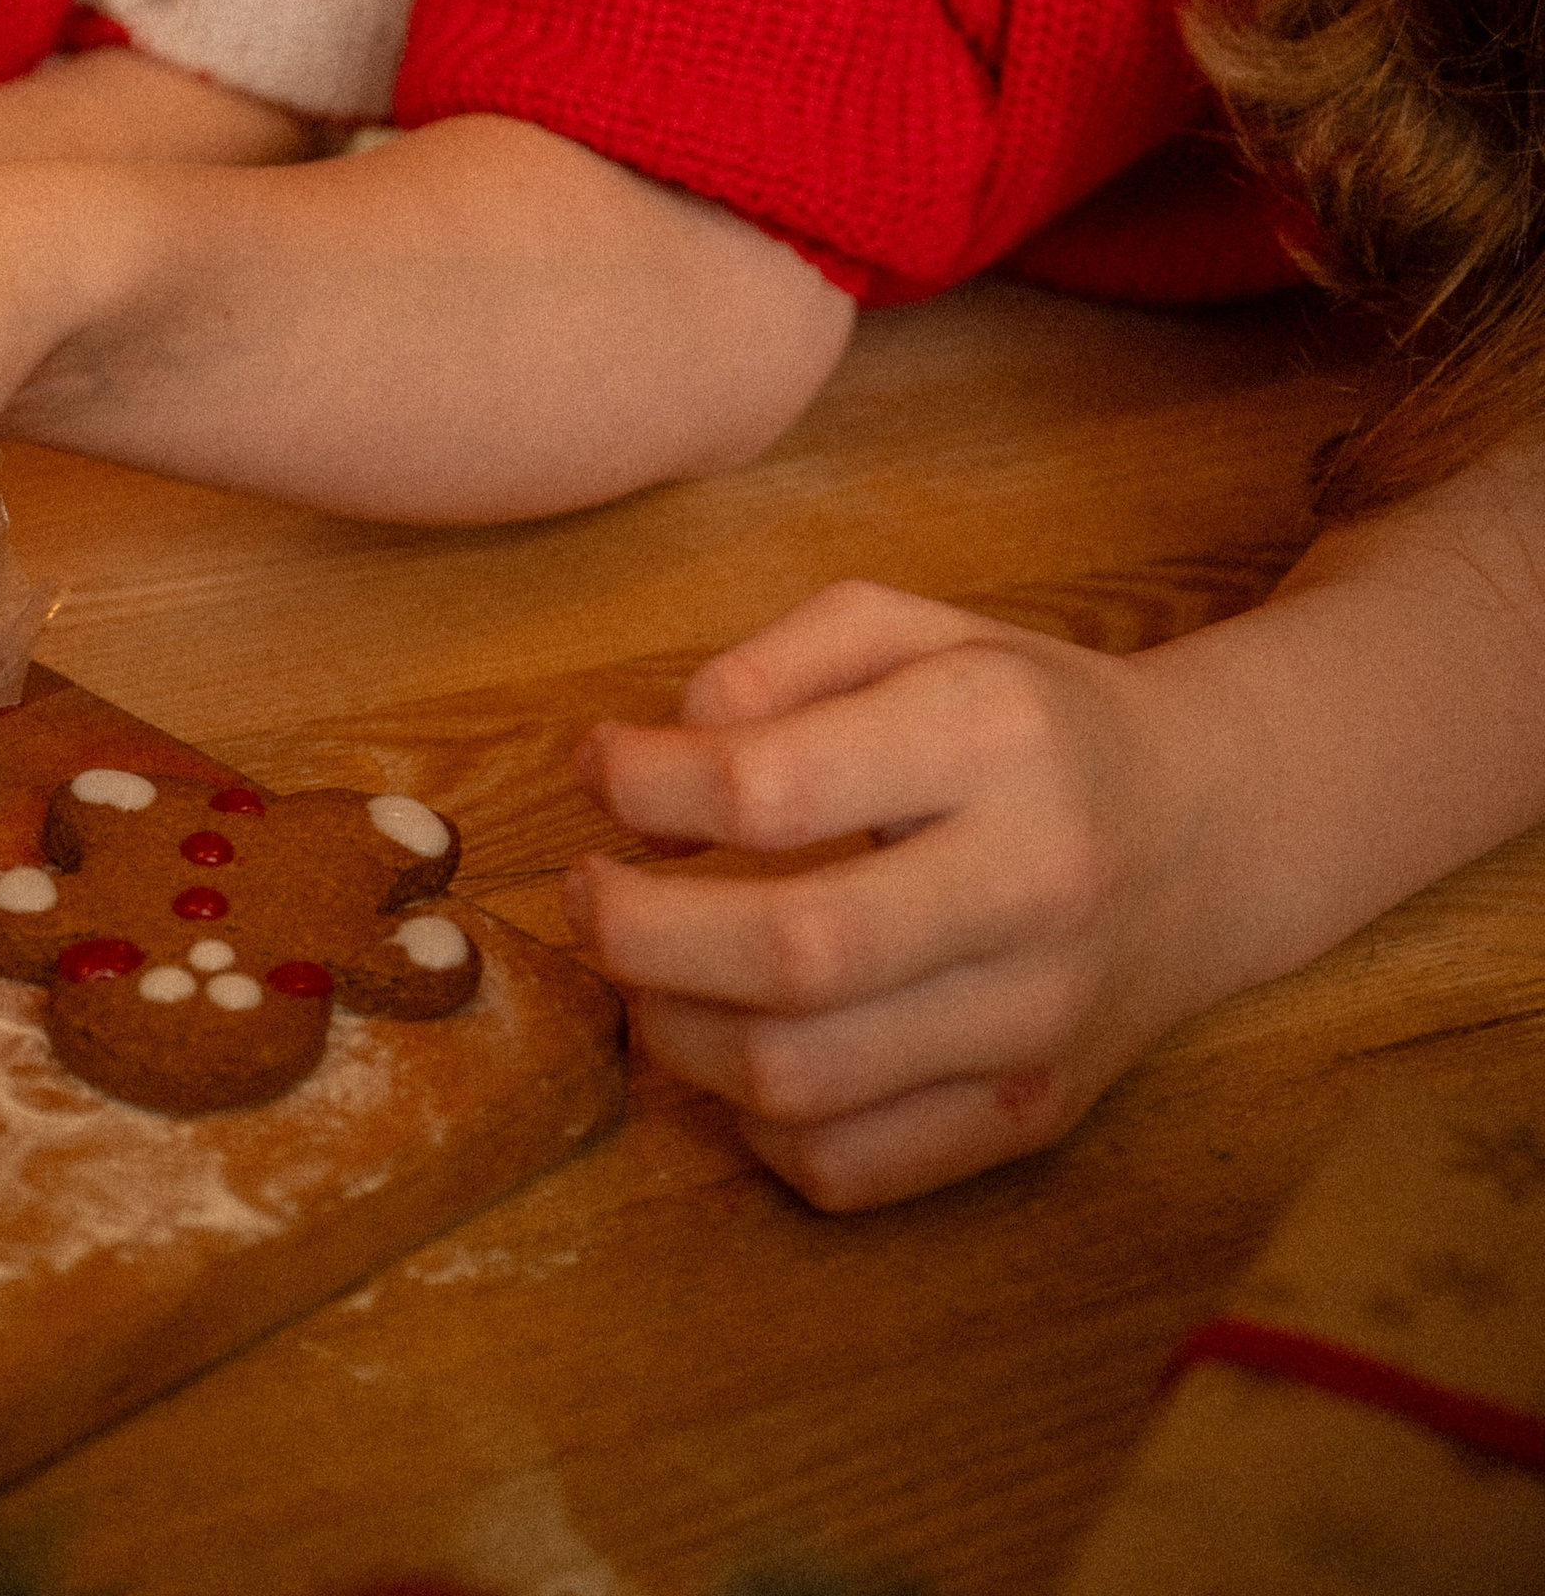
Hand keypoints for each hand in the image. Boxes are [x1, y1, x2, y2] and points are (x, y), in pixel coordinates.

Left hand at [564, 581, 1232, 1210]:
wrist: (1208, 827)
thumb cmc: (1025, 713)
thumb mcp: (911, 626)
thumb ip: (770, 664)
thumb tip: (650, 766)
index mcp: (993, 736)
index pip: (771, 785)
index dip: (645, 786)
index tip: (602, 771)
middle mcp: (1031, 885)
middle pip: (790, 954)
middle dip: (638, 933)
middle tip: (586, 894)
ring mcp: (1038, 1021)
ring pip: (805, 1081)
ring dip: (676, 1033)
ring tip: (645, 971)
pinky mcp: (1034, 1117)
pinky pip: (853, 1168)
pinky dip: (757, 1127)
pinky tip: (739, 1047)